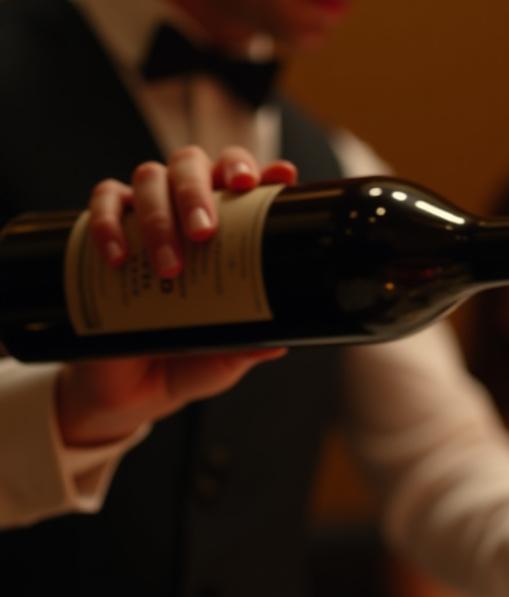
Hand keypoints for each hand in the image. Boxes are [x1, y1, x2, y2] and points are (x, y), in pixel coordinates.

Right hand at [56, 147, 297, 446]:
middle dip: (200, 191)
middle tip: (205, 232)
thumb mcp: (223, 357)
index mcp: (227, 225)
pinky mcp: (101, 232)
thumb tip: (278, 342)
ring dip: (160, 216)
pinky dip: (110, 224)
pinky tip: (120, 257)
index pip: (241, 179)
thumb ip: (248, 346)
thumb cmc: (187, 359)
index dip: (255, 169)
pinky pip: (104, 204)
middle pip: (193, 165)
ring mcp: (143, 216)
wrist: (129, 390)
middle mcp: (186, 209)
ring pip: (150, 178)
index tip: (270, 177)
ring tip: (169, 265)